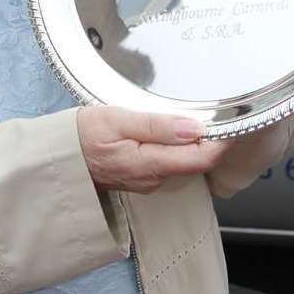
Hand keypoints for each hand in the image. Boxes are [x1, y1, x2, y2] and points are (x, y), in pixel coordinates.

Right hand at [77, 105, 234, 193]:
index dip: (221, 140)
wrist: (59, 159)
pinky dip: (182, 147)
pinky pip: (172, 163)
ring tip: (208, 116)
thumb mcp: (117, 119)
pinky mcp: (143, 176)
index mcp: (150, 164)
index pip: (200, 157)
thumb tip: (194, 128)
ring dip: (198, 143)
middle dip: (214, 140)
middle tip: (227, 113)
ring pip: (185, 163)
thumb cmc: (83, 135)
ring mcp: (149, 180)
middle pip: (197, 162)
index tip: (235, 120)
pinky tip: (181, 130)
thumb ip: (156, 125)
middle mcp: (155, 179)